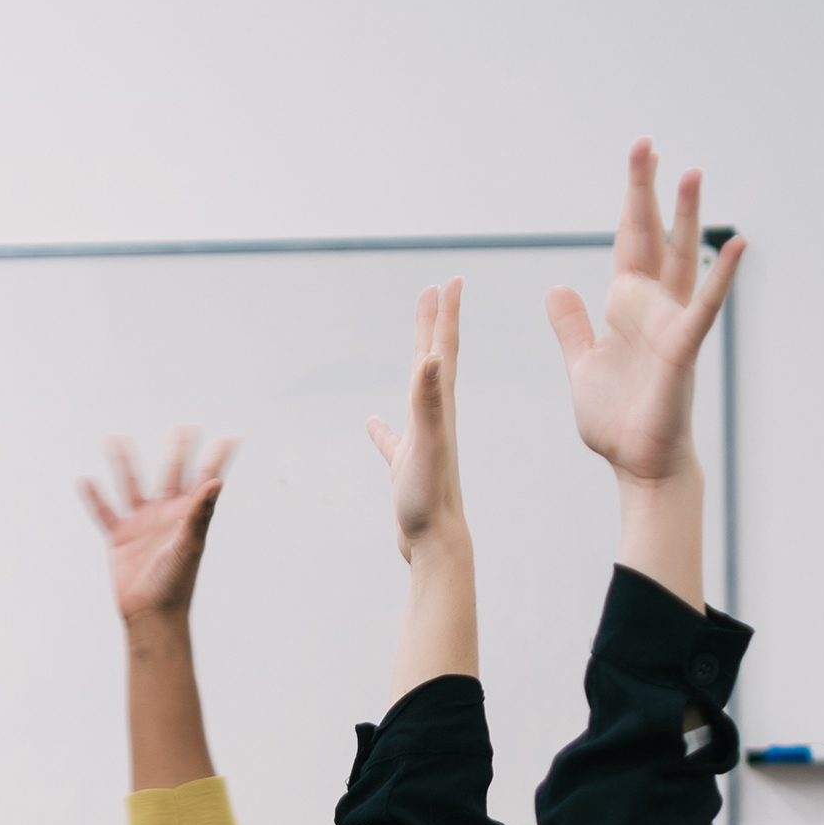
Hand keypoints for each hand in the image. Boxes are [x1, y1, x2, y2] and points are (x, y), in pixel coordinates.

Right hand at [82, 430, 236, 623]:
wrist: (151, 614)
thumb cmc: (176, 582)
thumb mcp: (189, 544)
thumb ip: (200, 511)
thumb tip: (216, 481)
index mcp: (187, 515)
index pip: (204, 479)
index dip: (217, 459)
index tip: (231, 438)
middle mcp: (166, 515)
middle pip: (172, 475)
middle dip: (177, 452)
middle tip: (184, 428)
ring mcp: (142, 525)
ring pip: (132, 485)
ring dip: (124, 463)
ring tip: (115, 439)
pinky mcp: (120, 538)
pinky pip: (104, 512)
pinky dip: (94, 497)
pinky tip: (85, 480)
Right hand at [366, 280, 466, 562]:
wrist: (437, 543)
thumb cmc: (432, 496)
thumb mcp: (428, 443)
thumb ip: (427, 400)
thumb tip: (428, 358)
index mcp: (439, 407)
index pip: (442, 350)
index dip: (445, 314)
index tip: (449, 281)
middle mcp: (434, 419)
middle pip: (434, 360)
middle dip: (434, 324)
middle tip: (435, 290)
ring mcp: (422, 441)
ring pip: (417, 392)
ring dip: (416, 363)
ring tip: (416, 343)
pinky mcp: (408, 466)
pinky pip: (393, 438)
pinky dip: (383, 427)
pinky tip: (373, 422)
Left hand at [545, 145, 741, 490]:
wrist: (638, 463)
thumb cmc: (618, 420)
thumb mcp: (583, 364)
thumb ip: (573, 325)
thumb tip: (557, 287)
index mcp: (627, 306)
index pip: (630, 241)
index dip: (633, 200)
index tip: (639, 157)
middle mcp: (653, 306)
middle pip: (652, 236)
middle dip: (649, 192)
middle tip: (648, 145)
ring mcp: (671, 324)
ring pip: (682, 259)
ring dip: (686, 217)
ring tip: (692, 173)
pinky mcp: (682, 349)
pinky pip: (704, 306)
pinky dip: (720, 275)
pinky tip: (735, 244)